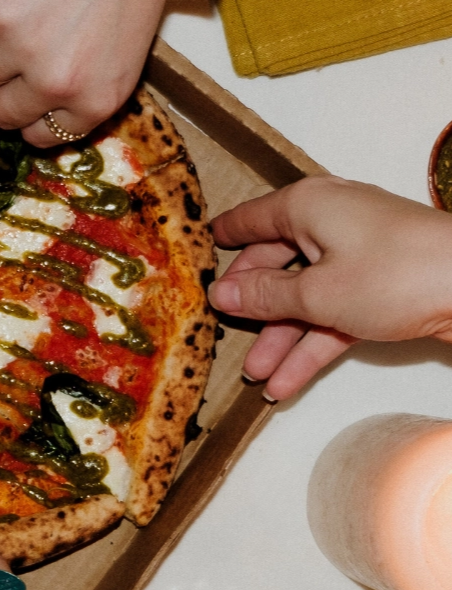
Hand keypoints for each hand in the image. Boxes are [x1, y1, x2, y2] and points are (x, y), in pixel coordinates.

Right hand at [0, 0, 173, 149]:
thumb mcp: (121, 50)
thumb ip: (81, 81)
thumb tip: (30, 96)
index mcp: (96, 100)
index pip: (39, 137)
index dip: (28, 109)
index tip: (23, 89)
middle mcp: (58, 84)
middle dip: (0, 85)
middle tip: (9, 50)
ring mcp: (22, 48)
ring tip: (2, 16)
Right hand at [208, 176, 451, 399]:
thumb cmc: (396, 274)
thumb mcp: (316, 292)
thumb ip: (263, 296)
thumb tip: (220, 295)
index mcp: (307, 205)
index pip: (250, 221)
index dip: (221, 244)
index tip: (193, 264)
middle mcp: (329, 224)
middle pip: (275, 265)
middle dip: (250, 308)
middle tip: (223, 337)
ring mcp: (356, 257)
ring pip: (303, 298)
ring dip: (280, 339)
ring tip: (256, 378)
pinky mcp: (378, 288)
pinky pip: (332, 316)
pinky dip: (311, 346)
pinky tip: (287, 384)